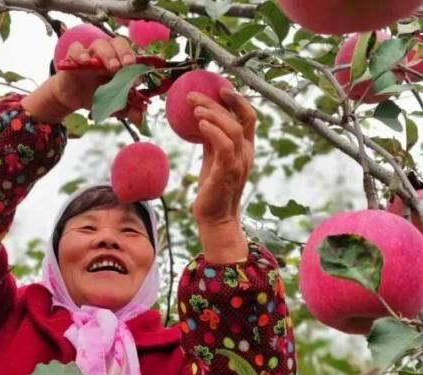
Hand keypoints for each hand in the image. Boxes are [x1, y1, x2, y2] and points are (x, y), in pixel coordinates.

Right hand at [51, 36, 144, 125]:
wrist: (73, 99)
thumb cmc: (94, 96)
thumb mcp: (113, 106)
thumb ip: (127, 110)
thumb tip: (139, 118)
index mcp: (119, 64)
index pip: (131, 56)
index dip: (136, 66)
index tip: (137, 81)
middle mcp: (106, 56)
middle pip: (118, 43)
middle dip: (125, 52)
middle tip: (127, 65)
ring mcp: (90, 55)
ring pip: (100, 44)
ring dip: (108, 54)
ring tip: (112, 67)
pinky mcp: (72, 58)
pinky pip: (75, 48)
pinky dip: (80, 53)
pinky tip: (84, 62)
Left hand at [189, 88, 256, 262]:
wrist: (215, 218)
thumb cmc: (212, 190)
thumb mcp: (212, 160)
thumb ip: (211, 141)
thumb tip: (202, 121)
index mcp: (245, 149)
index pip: (248, 117)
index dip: (237, 100)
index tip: (219, 88)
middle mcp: (246, 154)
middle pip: (241, 118)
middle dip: (221, 101)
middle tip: (194, 94)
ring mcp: (239, 163)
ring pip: (234, 129)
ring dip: (213, 115)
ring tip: (194, 108)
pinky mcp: (226, 172)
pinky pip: (224, 146)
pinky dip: (213, 131)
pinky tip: (199, 124)